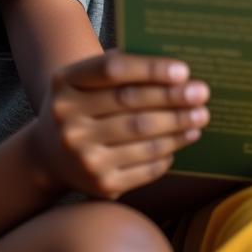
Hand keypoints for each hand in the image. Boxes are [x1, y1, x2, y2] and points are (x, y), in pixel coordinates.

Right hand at [31, 51, 209, 198]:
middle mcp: (68, 121)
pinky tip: (184, 139)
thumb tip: (176, 69)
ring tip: (200, 116)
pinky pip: (145, 166)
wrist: (49, 155)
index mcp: (65, 84)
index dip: (150, 69)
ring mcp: (82, 156)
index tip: (183, 70)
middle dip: (173, 98)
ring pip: (142, 136)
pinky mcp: (100, 185)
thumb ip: (122, 66)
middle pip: (131, 104)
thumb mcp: (86, 79)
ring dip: (178, 126)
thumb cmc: (83, 104)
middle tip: (202, 93)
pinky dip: (168, 152)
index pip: (112, 70)